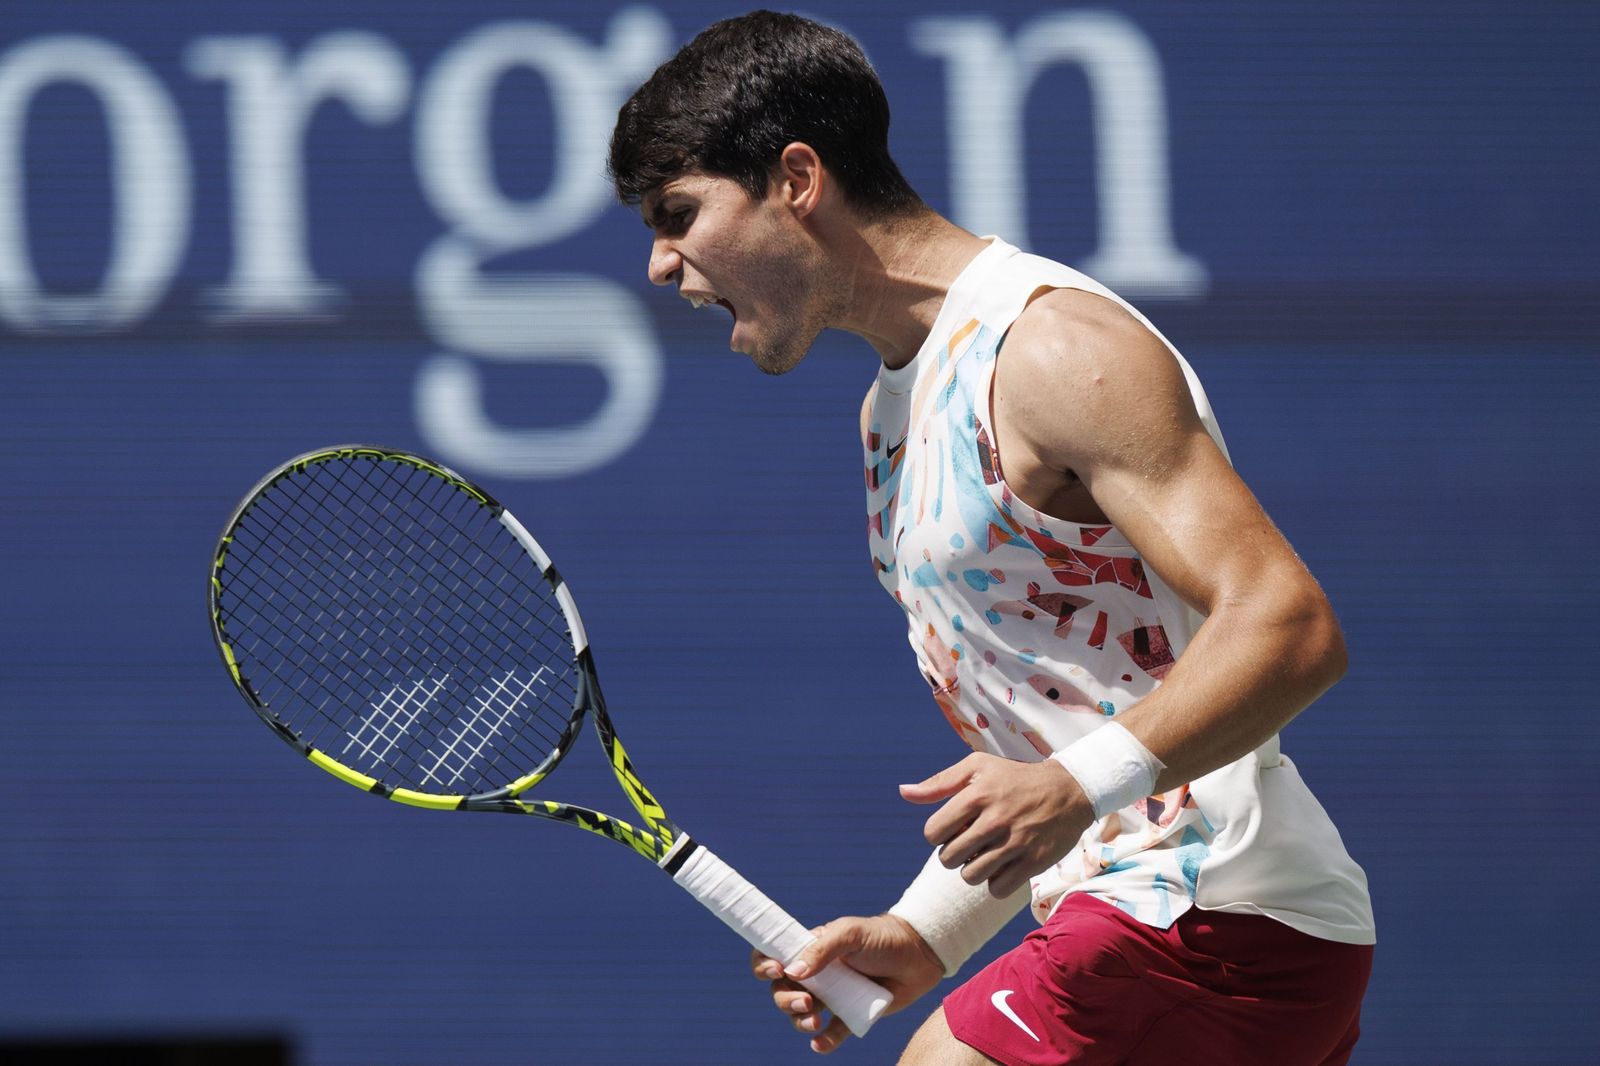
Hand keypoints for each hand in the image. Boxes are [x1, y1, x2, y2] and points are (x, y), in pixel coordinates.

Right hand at [750, 914, 943, 1053]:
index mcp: (810, 949)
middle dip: (785, 1000)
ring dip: (800, 1022)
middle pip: (782, 991)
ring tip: (816, 1021)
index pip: (773, 955)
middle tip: (807, 1001)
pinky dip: (822, 1042)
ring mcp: (832, 995)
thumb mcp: (851, 934)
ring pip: (801, 1015)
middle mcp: (816, 973)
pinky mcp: (850, 1015)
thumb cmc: (882, 937)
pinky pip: (830, 1034)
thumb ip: (821, 950)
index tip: (776, 970)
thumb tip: (791, 971)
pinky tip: (819, 1044)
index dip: (765, 965)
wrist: (920, 956)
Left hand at [901, 752, 1092, 897]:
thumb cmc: (1014, 778)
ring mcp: (1015, 842)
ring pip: (970, 877)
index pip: (932, 833)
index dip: (938, 834)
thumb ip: (938, 783)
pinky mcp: (1034, 862)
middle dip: (954, 853)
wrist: (1068, 790)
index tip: (953, 828)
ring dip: (973, 870)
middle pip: (948, 859)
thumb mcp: (976, 768)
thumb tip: (903, 792)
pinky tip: (1003, 865)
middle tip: (970, 842)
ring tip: (986, 854)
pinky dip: (996, 882)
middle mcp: (994, 819)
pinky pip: (997, 889)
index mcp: (976, 795)